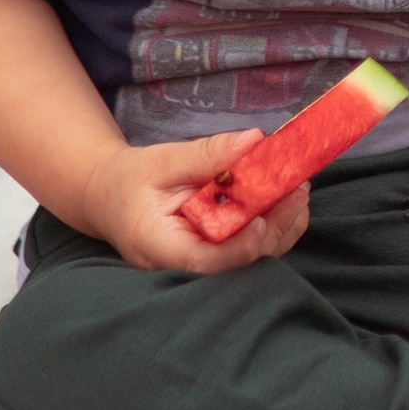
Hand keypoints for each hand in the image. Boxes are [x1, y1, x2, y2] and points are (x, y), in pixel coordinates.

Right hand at [84, 125, 314, 272]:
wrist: (109, 198)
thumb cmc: (130, 180)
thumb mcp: (163, 159)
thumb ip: (207, 154)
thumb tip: (255, 140)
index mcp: (158, 245)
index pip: (203, 260)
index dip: (239, 247)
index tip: (264, 219)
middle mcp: (179, 268)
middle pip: (235, 264)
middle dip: (273, 230)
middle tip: (299, 189)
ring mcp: (197, 269)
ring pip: (248, 263)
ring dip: (280, 228)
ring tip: (299, 189)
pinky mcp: (213, 260)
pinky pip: (247, 253)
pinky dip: (271, 230)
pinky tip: (286, 201)